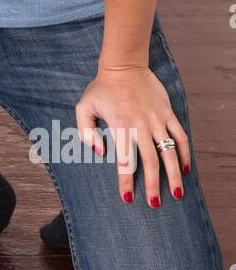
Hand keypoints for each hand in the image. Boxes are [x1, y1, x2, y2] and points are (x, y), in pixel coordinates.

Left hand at [75, 67, 189, 205]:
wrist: (125, 65)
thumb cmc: (102, 88)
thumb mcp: (84, 107)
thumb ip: (86, 132)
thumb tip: (100, 153)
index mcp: (120, 126)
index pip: (125, 161)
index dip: (127, 181)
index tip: (128, 198)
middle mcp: (141, 125)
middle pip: (151, 161)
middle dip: (154, 185)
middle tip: (156, 204)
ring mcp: (157, 119)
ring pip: (169, 152)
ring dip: (174, 174)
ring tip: (177, 193)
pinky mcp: (168, 113)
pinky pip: (180, 136)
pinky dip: (184, 153)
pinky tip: (185, 167)